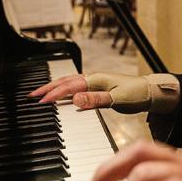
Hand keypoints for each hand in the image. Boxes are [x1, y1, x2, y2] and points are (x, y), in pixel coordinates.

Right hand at [29, 72, 178, 113]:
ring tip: (40, 94)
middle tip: (31, 96)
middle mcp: (93, 78)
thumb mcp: (117, 99)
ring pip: (68, 82)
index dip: (54, 94)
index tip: (41, 102)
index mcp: (95, 79)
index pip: (69, 87)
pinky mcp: (97, 87)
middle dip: (47, 88)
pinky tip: (61, 96)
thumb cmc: (136, 93)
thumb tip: (75, 99)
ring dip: (53, 88)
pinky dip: (64, 90)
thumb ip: (96, 100)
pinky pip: (75, 86)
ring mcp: (95, 82)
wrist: (150, 91)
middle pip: (65, 82)